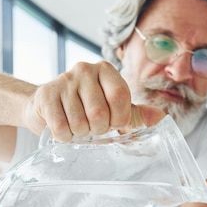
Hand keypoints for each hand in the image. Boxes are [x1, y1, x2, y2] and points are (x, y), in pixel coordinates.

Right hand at [23, 61, 163, 141]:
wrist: (46, 105)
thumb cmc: (84, 107)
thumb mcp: (111, 108)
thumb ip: (135, 114)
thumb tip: (161, 118)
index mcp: (106, 70)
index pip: (120, 97)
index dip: (119, 119)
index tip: (113, 124)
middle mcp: (84, 69)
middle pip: (100, 114)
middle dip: (97, 129)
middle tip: (91, 126)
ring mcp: (63, 80)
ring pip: (80, 124)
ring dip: (79, 133)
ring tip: (76, 125)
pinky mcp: (46, 95)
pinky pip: (61, 128)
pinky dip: (64, 136)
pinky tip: (63, 128)